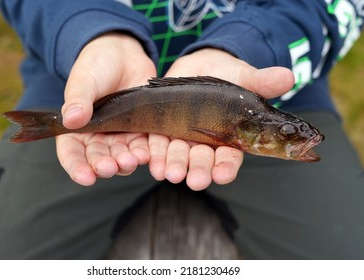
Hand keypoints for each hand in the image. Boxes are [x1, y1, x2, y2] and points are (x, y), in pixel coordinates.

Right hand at [56, 32, 155, 185]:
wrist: (123, 55)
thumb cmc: (95, 67)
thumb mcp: (83, 81)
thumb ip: (77, 100)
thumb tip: (70, 120)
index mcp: (76, 129)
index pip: (72, 153)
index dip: (77, 167)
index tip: (85, 177)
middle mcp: (98, 138)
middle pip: (98, 159)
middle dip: (104, 166)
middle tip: (110, 168)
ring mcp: (120, 136)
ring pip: (121, 157)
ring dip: (125, 162)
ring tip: (130, 161)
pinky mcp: (140, 131)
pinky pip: (142, 146)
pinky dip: (145, 153)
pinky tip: (147, 155)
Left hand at [148, 48, 294, 190]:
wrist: (200, 66)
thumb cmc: (229, 75)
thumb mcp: (244, 77)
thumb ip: (261, 81)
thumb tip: (288, 77)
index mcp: (229, 137)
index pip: (230, 157)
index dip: (226, 167)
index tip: (223, 175)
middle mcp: (205, 143)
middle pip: (202, 161)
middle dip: (199, 171)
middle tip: (195, 181)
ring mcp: (182, 138)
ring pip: (177, 156)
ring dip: (174, 166)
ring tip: (170, 173)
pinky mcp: (162, 129)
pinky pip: (155, 144)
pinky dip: (152, 153)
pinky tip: (149, 161)